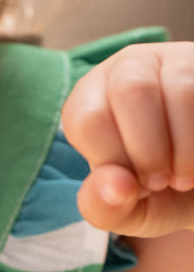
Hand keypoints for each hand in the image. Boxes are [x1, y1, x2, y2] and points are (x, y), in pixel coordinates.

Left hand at [61, 40, 193, 236]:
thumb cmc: (160, 194)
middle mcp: (126, 69)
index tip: (133, 184)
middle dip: (149, 151)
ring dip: (184, 148)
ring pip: (178, 88)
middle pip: (130, 90)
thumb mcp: (126, 211)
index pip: (87, 118)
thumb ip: (103, 207)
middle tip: (160, 182)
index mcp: (90, 100)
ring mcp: (172, 60)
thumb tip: (115, 186)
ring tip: (184, 176)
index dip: (114, 161)